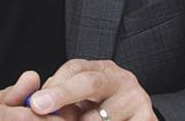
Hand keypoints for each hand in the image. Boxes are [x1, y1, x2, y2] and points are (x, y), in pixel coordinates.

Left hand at [28, 59, 157, 119]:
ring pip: (99, 117)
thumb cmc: (104, 114)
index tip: (36, 102)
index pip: (75, 69)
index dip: (55, 85)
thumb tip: (36, 104)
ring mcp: (138, 99)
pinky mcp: (149, 120)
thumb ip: (64, 101)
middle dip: (62, 95)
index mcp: (103, 70)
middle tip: (39, 107)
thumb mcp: (84, 103)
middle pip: (89, 82)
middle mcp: (122, 79)